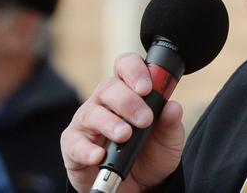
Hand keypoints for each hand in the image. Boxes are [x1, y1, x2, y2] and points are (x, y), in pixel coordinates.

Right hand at [60, 53, 184, 192]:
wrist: (140, 187)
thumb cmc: (152, 153)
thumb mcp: (169, 139)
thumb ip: (171, 123)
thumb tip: (173, 107)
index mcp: (129, 91)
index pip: (125, 66)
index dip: (134, 71)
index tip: (147, 87)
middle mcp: (105, 102)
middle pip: (109, 87)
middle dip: (128, 102)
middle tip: (145, 119)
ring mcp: (87, 122)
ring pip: (92, 112)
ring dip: (110, 123)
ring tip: (125, 135)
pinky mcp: (73, 146)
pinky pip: (74, 142)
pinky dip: (86, 149)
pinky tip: (99, 155)